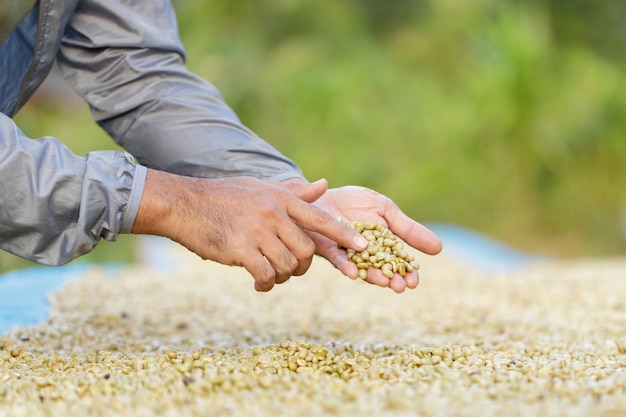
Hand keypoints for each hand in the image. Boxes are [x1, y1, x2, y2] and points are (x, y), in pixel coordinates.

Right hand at [132, 170, 367, 291]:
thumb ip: (294, 191)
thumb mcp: (261, 187)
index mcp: (281, 198)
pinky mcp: (240, 249)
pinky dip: (266, 285)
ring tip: (270, 276)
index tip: (363, 247)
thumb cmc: (223, 196)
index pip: (320, 218)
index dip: (344, 234)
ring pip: (288, 265)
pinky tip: (258, 285)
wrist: (185, 204)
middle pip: (306, 250)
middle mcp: (273, 213)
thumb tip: (324, 184)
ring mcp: (257, 230)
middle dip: (302, 266)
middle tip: (289, 270)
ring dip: (283, 277)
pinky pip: (266, 275)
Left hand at [309, 186, 441, 292]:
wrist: (322, 194)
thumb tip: (439, 248)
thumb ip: (408, 230)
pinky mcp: (327, 248)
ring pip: (361, 267)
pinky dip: (345, 265)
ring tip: (383, 282)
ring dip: (372, 276)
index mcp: (381, 246)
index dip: (406, 273)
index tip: (413, 282)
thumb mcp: (387, 211)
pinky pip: (336, 258)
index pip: (397, 262)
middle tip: (399, 287)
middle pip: (380, 269)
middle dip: (390, 279)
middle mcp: (364, 254)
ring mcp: (346, 253)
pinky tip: (353, 272)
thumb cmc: (355, 203)